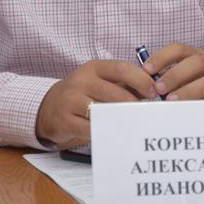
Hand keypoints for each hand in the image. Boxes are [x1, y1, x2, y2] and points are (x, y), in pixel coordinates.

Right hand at [35, 60, 153, 148]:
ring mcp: (70, 100)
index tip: (154, 91)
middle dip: (134, 104)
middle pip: (115, 93)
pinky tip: (116, 135)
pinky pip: (91, 129)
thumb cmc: (83, 93)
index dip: (141, 79)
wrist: (48, 108)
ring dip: (122, 119)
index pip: (121, 69)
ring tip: (135, 125)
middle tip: (147, 113)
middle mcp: (81, 80)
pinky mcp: (64, 120)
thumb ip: (123, 84)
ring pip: (104, 111)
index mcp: (94, 68)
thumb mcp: (100, 81)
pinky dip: (106, 132)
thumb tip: (153, 91)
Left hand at [144, 43, 203, 100]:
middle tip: (158, 88)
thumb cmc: (200, 88)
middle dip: (175, 74)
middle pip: (196, 62)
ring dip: (188, 91)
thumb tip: (142, 83)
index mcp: (198, 57)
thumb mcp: (185, 79)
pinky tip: (191, 112)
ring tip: (171, 101)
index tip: (147, 69)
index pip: (180, 49)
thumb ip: (167, 78)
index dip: (162, 57)